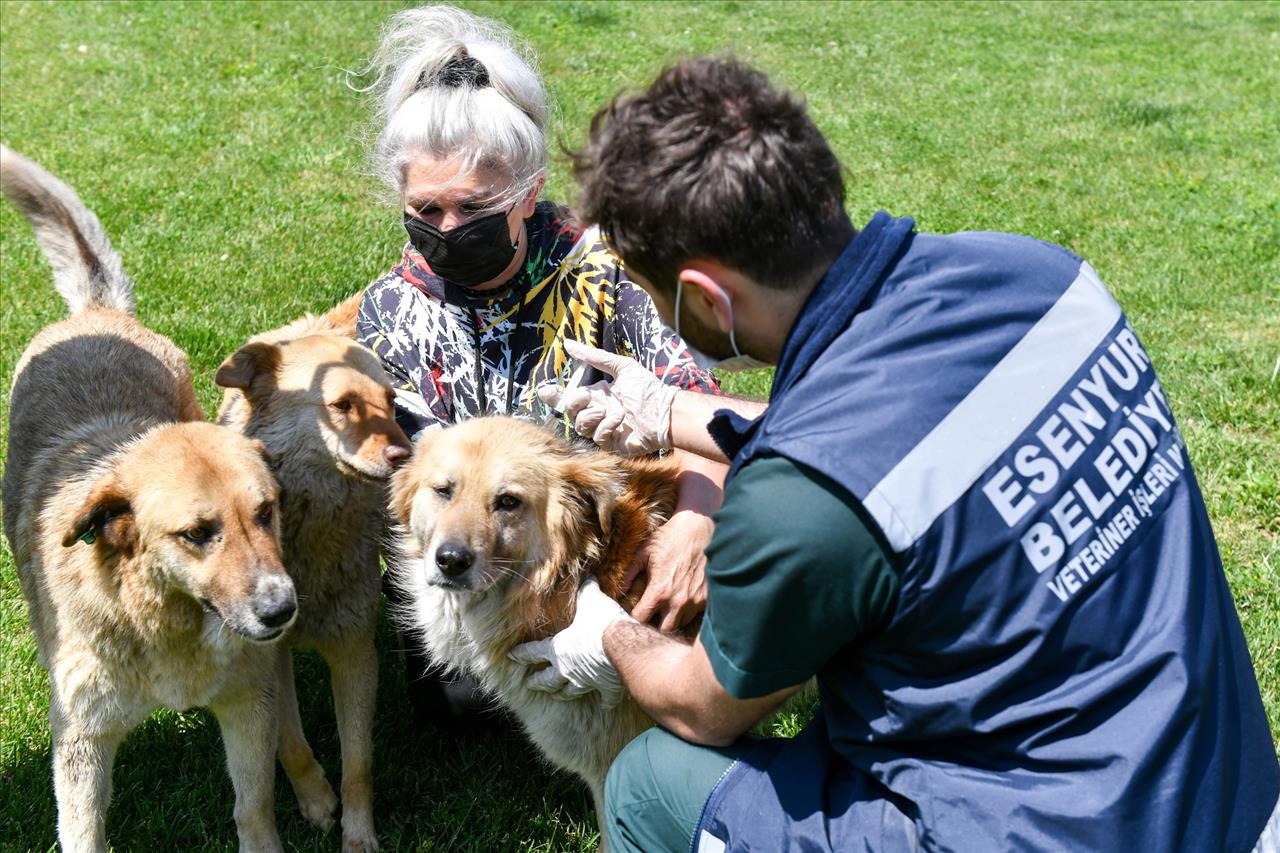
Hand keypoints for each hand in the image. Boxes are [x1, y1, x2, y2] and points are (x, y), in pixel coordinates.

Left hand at [509, 577, 634, 706]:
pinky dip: (605, 701)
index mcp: (559, 648)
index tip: (511, 656)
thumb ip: (587, 590)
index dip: (522, 653)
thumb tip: (588, 577)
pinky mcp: (606, 688)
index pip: (534, 652)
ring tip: (558, 695)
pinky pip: (605, 698)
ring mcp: (586, 681)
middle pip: (548, 680)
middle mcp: (568, 669)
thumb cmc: (601, 622)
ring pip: (569, 692)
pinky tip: (606, 705)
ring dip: (563, 694)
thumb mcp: (591, 600)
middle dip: (537, 683)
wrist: (623, 645)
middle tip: (529, 685)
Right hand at [537, 340, 677, 456]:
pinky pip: (597, 437)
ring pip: (580, 425)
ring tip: (615, 410)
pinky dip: (608, 426)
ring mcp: (602, 430)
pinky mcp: (610, 444)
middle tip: (588, 397)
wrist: (666, 412)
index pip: (567, 398)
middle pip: (569, 412)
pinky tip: (622, 421)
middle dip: (575, 403)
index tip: (545, 390)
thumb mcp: (622, 367)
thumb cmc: (648, 389)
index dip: (553, 396)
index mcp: (596, 396)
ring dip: (595, 415)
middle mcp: (596, 413)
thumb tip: (568, 343)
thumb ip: (595, 357)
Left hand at [626, 510, 711, 631]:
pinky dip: (687, 611)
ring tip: (667, 608)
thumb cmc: (670, 537)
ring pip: (681, 624)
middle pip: (663, 630)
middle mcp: (678, 601)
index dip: (636, 618)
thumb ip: (629, 574)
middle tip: (652, 615)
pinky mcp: (708, 597)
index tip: (635, 613)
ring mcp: (695, 601)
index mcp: (659, 591)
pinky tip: (682, 600)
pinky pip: (695, 614)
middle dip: (656, 625)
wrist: (700, 526)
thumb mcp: (644, 551)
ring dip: (672, 619)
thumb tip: (619, 590)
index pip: (642, 620)